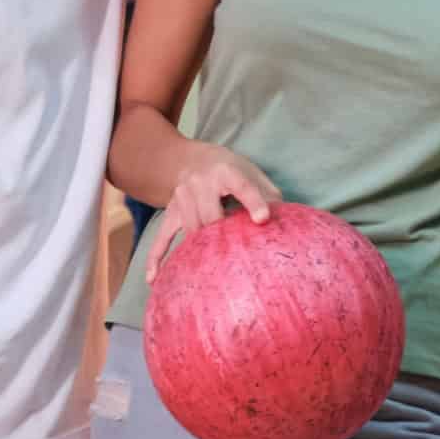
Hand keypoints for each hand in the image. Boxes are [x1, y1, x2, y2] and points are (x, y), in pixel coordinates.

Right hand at [146, 143, 280, 279]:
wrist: (192, 158)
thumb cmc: (232, 170)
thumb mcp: (253, 173)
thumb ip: (269, 195)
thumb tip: (285, 223)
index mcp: (226, 171)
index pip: (242, 187)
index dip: (253, 203)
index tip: (263, 219)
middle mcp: (200, 183)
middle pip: (210, 216)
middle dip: (223, 235)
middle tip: (238, 255)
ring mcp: (182, 198)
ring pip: (190, 230)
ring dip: (201, 250)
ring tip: (214, 272)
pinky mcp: (170, 212)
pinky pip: (162, 237)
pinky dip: (157, 258)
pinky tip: (154, 280)